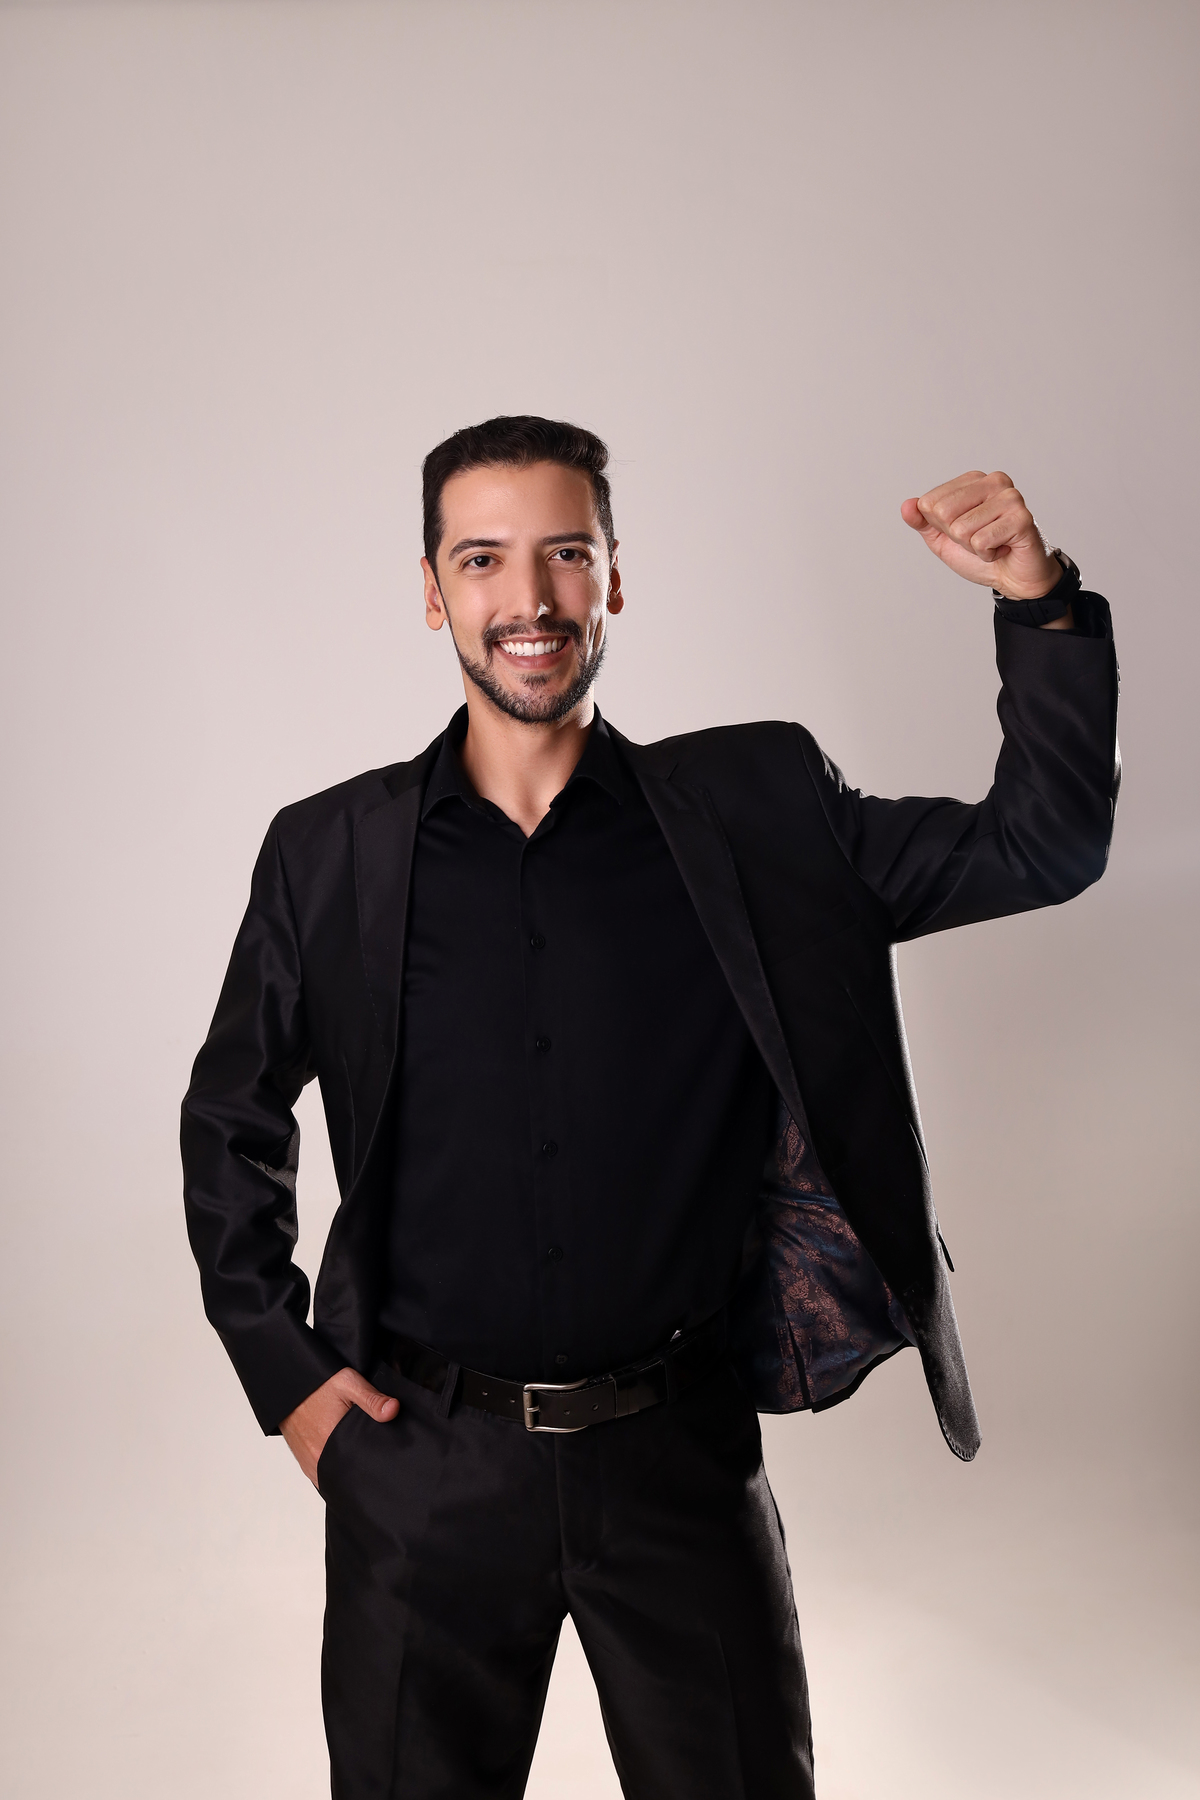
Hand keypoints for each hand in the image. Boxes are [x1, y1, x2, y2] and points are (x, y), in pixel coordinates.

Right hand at [280, 1367, 399, 1488]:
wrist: (287, 1385)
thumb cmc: (316, 1385)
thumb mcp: (347, 1383)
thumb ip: (371, 1399)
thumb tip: (393, 1410)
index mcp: (331, 1443)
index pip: (359, 1468)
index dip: (374, 1467)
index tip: (387, 1464)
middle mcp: (318, 1458)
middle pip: (347, 1476)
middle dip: (363, 1472)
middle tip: (378, 1462)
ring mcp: (310, 1462)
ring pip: (334, 1478)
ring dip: (347, 1473)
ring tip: (364, 1463)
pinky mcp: (304, 1461)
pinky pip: (322, 1475)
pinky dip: (334, 1472)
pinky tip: (346, 1463)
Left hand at [901, 471, 1062, 600]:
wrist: (1013, 577)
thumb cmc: (981, 554)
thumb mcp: (942, 538)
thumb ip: (923, 521)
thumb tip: (907, 506)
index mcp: (973, 481)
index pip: (929, 502)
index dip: (941, 527)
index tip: (965, 530)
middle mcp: (994, 481)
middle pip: (943, 513)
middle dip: (956, 536)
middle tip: (979, 538)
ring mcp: (1010, 498)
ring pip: (961, 529)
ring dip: (973, 547)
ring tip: (993, 543)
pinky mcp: (1021, 518)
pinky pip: (981, 541)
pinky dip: (987, 554)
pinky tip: (1002, 549)